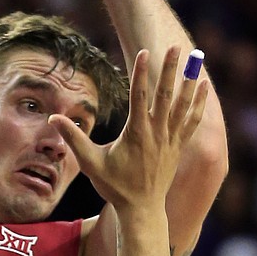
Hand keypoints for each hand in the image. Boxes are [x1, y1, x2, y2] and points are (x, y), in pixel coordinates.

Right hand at [48, 47, 207, 210]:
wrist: (141, 209)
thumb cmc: (114, 186)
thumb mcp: (90, 163)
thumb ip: (73, 138)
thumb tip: (53, 118)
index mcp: (136, 134)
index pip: (140, 96)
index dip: (142, 73)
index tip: (145, 52)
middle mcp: (157, 133)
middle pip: (165, 95)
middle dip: (170, 69)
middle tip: (174, 46)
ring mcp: (170, 140)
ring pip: (183, 105)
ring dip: (188, 81)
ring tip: (195, 59)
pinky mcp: (178, 146)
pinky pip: (192, 120)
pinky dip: (198, 103)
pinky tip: (203, 86)